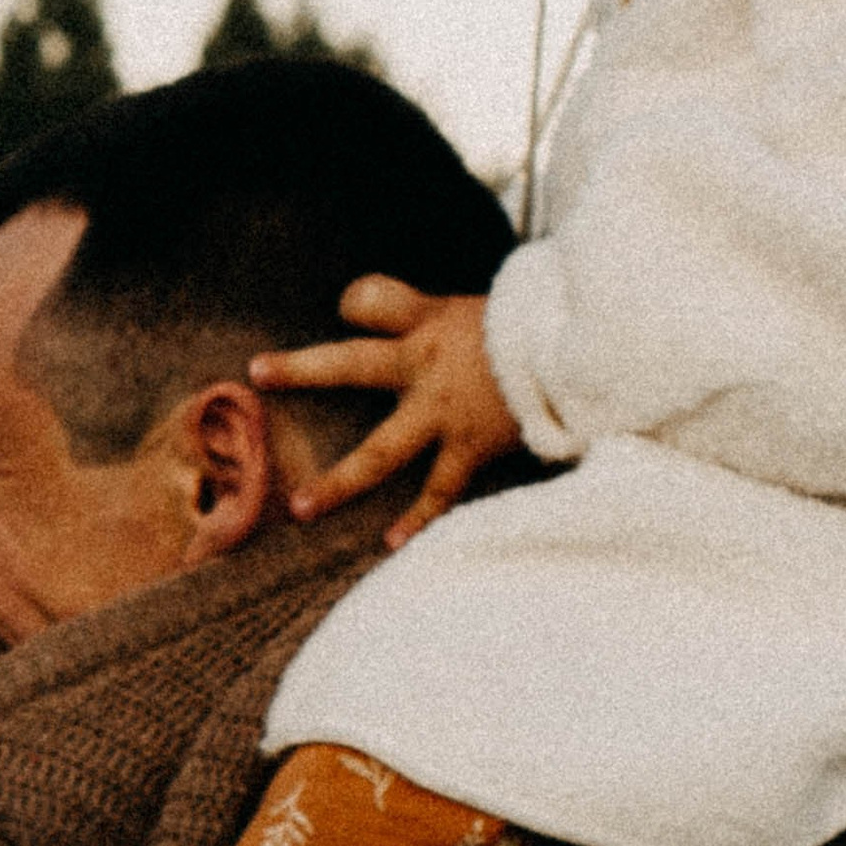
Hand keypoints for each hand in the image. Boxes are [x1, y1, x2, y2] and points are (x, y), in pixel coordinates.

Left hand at [250, 280, 520, 546]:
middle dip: (303, 369)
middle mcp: (427, 364)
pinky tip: (391, 545)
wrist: (587, 357)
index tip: (345, 310)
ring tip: (303, 509)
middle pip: (351, 363)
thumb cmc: (536, 331)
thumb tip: (372, 308)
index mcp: (429, 323)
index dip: (356, 303)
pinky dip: (417, 520)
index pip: (372, 301)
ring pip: (382, 451)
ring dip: (341, 482)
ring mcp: (445, 411)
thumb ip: (424, 311)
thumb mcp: (477, 308)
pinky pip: (437, 490)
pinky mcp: (471, 447)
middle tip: (258, 373)